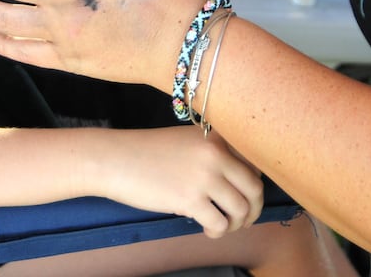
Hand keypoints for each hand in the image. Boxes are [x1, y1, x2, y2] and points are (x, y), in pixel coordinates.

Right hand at [99, 127, 265, 237]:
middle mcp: (215, 154)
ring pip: (241, 209)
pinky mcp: (190, 199)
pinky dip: (217, 232)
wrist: (115, 159)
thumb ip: (212, 156)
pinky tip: (205, 230)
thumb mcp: (186, 142)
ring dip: (235, 224)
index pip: (253, 164)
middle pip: (255, 188)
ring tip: (220, 225)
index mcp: (216, 138)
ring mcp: (204, 176)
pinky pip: (220, 224)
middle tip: (241, 219)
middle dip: (253, 209)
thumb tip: (235, 185)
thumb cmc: (147, 153)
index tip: (246, 196)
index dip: (252, 185)